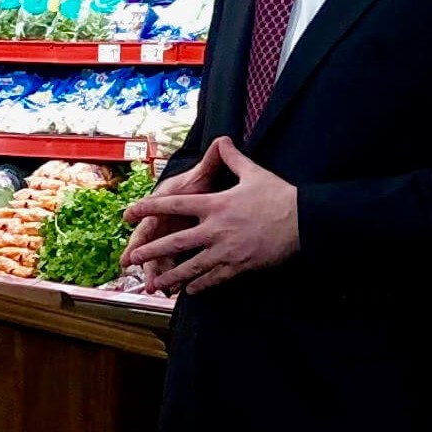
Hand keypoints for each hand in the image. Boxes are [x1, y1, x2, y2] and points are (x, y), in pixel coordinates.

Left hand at [120, 138, 298, 293]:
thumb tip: (222, 140)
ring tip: (156, 283)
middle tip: (132, 258)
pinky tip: (190, 291)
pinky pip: (213, 279)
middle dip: (150, 251)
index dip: (149, 208)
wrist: (302, 221)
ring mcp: (225, 251)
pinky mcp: (238, 266)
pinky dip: (200, 286)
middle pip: (175, 242)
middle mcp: (215, 229)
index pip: (174, 205)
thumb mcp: (253, 172)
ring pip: (191, 267)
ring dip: (171, 276)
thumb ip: (232, 158)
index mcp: (215, 204)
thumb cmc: (278, 196)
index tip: (129, 212)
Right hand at [120, 150, 216, 284]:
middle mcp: (165, 220)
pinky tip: (173, 291)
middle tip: (128, 263)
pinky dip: (172, 278)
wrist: (209, 195)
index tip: (126, 216)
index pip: (153, 205)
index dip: (140, 210)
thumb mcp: (207, 174)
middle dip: (139, 250)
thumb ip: (213, 160)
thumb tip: (222, 139)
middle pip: (149, 237)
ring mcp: (171, 236)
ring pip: (159, 256)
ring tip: (153, 287)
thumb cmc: (203, 184)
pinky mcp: (179, 249)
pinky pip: (174, 266)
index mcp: (168, 201)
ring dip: (155, 271)